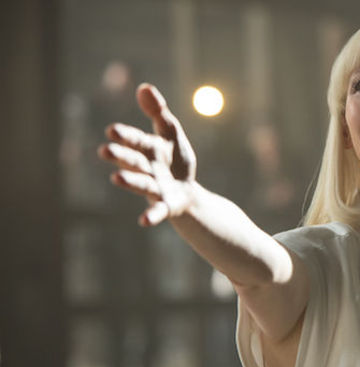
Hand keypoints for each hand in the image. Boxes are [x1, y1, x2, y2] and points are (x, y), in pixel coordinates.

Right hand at [98, 83, 197, 225]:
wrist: (187, 193)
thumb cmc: (175, 161)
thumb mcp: (172, 135)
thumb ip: (159, 113)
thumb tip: (144, 87)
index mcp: (149, 150)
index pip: (137, 141)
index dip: (127, 136)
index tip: (112, 131)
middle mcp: (148, 169)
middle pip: (134, 161)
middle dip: (121, 156)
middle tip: (105, 150)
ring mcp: (155, 189)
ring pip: (142, 184)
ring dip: (131, 181)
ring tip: (117, 178)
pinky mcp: (165, 206)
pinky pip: (158, 211)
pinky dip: (151, 215)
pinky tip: (144, 221)